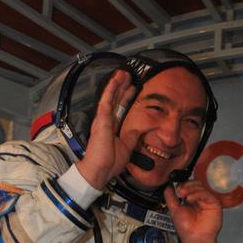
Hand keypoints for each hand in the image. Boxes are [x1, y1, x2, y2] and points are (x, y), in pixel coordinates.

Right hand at [77, 70, 139, 190]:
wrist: (100, 170)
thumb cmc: (109, 163)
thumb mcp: (127, 146)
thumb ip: (133, 135)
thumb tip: (143, 128)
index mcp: (111, 127)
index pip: (120, 108)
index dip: (126, 97)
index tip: (133, 88)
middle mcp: (106, 121)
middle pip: (115, 99)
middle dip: (122, 86)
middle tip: (128, 75)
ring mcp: (102, 120)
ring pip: (110, 97)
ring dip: (116, 84)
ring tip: (122, 72)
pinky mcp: (101, 120)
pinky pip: (106, 101)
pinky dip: (110, 90)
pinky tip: (114, 80)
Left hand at [165, 179, 222, 242]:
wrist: (194, 239)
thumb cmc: (187, 229)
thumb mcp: (174, 210)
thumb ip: (170, 198)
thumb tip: (167, 187)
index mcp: (191, 200)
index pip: (189, 185)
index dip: (182, 185)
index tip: (176, 189)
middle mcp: (200, 199)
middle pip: (195, 183)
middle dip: (186, 185)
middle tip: (179, 191)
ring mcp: (207, 200)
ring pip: (201, 186)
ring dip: (191, 188)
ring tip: (183, 195)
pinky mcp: (214, 203)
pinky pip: (207, 194)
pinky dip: (197, 193)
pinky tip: (190, 199)